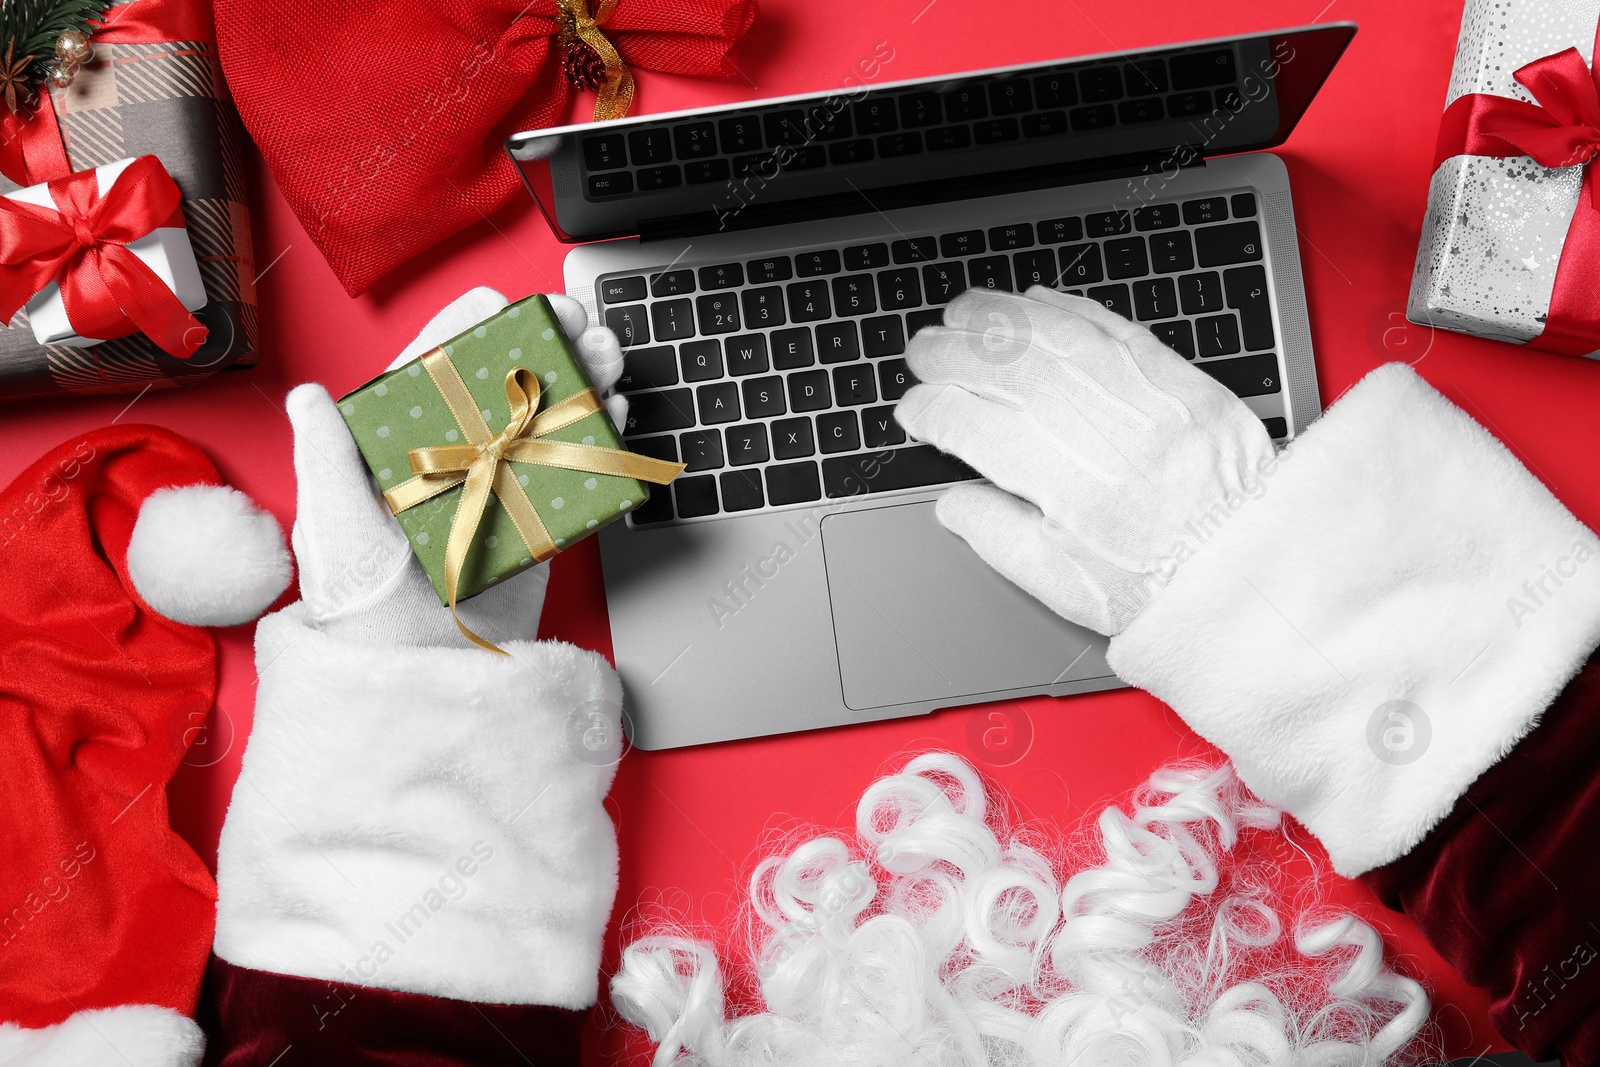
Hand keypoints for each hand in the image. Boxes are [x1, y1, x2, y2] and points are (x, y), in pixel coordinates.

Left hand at [287, 287, 625, 647]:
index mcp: (394, 456)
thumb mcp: (333, 530)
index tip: (498, 303)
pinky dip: (596, 441)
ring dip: (578, 383)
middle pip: (499, 390)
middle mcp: (448, 468)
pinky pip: (570, 474)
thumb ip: (326, 461)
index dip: (465, 334)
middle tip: (576, 324)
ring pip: (541, 423)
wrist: (418, 681)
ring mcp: (495, 496)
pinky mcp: (534, 528)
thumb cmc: (361, 613)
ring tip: (607, 358)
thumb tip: (307, 398)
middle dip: (540, 349)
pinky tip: (612, 414)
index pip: (429, 376)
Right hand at [895, 286, 1275, 635]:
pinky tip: (1033, 306)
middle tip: (922, 352)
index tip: (913, 410)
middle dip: (953, 355)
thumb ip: (997, 538)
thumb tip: (952, 501)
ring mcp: (1150, 403)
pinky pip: (1116, 330)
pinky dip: (1069, 311)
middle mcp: (1111, 438)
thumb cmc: (1154, 587)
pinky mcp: (1183, 383)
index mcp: (1074, 492)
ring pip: (1059, 339)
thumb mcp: (1060, 584)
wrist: (1247, 575)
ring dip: (1001, 319)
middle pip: (1011, 373)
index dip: (934, 413)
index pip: (980, 430)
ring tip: (963, 314)